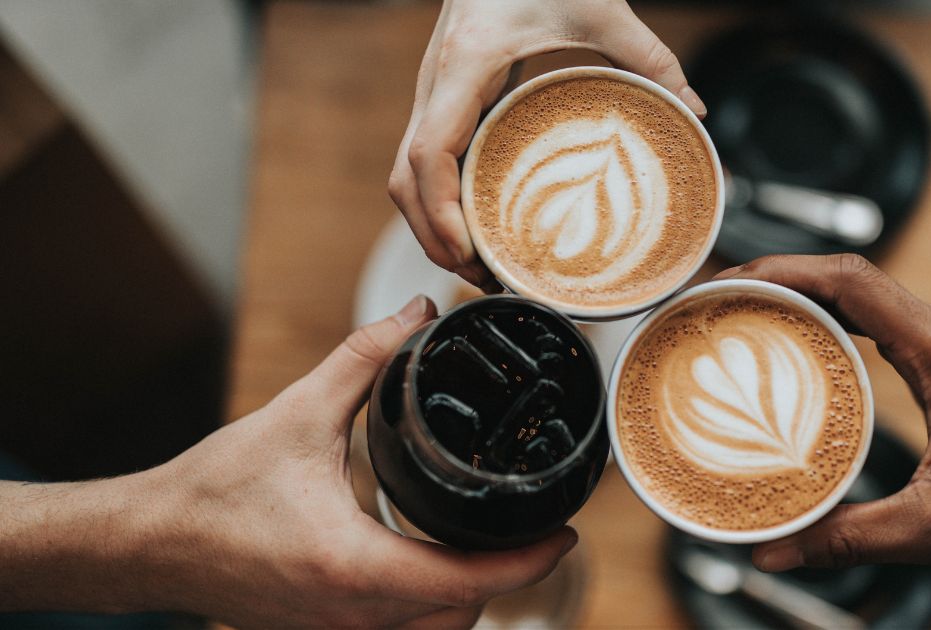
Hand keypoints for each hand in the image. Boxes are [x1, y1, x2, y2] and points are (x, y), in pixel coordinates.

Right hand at [0, 295, 576, 627]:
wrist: (149, 544)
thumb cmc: (214, 490)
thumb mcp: (298, 414)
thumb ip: (364, 359)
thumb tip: (416, 314)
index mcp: (356, 568)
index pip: (471, 581)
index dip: (529, 560)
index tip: (565, 532)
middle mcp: (352, 616)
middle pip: (462, 613)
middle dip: (505, 575)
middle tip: (532, 526)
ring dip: (467, 594)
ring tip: (490, 542)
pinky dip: (428, 606)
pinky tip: (432, 563)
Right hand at [388, 0, 705, 287]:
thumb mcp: (599, 7)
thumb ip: (649, 55)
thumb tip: (694, 109)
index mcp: (464, 66)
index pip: (427, 154)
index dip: (439, 212)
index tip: (469, 251)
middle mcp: (435, 84)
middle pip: (405, 182)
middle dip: (434, 237)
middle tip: (483, 278)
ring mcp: (433, 93)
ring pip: (406, 177)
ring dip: (432, 226)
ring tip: (479, 266)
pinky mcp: (444, 99)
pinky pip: (424, 161)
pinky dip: (440, 201)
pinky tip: (476, 224)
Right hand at [714, 255, 930, 573]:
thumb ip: (848, 537)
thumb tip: (774, 550)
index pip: (853, 281)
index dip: (783, 271)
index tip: (729, 281)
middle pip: (846, 275)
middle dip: (775, 277)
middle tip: (714, 301)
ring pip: (858, 291)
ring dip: (798, 293)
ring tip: (737, 313)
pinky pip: (872, 316)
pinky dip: (825, 317)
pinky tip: (789, 341)